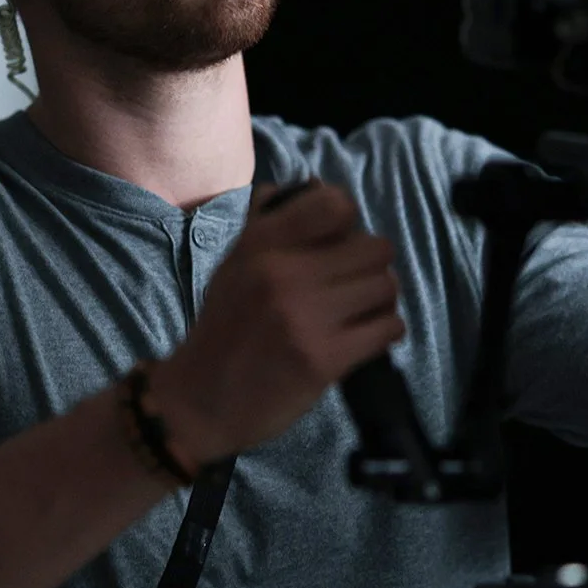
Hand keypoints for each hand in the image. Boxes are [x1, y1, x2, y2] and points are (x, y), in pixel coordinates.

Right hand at [146, 182, 405, 465]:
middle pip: (375, 249)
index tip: (340, 246)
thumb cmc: (224, 330)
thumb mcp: (234, 266)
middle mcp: (282, 273)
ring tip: (360, 313)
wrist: (199, 400)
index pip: (337, 205)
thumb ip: (268, 226)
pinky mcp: (323, 359)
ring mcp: (304, 318)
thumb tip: (307, 187)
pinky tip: (365, 337)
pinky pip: (387, 328)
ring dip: (380, 302)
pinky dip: (385, 332)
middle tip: (354, 287)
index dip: (349, 224)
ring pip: (386, 287)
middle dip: (371, 268)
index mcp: (261, 244)